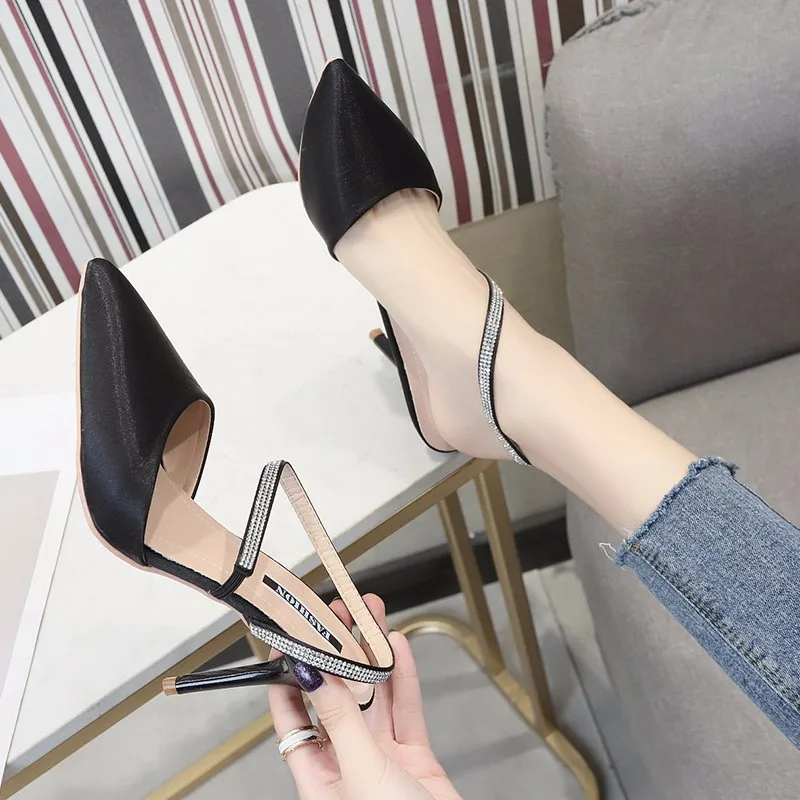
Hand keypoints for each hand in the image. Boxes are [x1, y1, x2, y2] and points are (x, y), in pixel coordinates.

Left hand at [268, 595, 461, 799]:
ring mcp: (382, 760)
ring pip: (375, 697)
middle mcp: (347, 765)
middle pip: (338, 698)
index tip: (289, 642)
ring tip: (370, 616)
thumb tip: (313, 676)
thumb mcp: (359, 772)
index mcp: (319, 778)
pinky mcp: (415, 759)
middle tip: (339, 614)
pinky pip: (407, 710)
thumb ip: (340, 721)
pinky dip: (404, 677)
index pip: (293, 719)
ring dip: (373, 655)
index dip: (289, 679)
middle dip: (339, 654)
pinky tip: (398, 647)